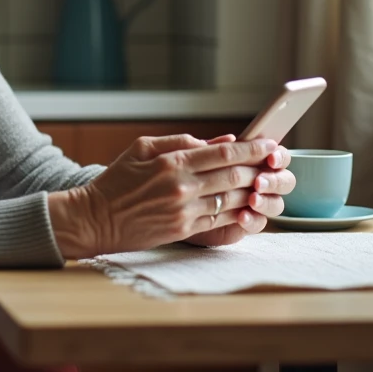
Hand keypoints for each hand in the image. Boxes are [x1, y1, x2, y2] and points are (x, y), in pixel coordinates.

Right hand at [47, 134, 286, 258]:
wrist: (96, 218)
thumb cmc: (117, 180)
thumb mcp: (142, 148)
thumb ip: (181, 141)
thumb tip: (220, 141)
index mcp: (172, 161)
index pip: (224, 153)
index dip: (252, 148)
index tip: (269, 143)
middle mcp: (182, 186)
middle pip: (235, 176)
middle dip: (260, 168)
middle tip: (276, 163)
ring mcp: (184, 211)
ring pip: (233, 199)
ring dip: (254, 191)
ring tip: (267, 183)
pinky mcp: (184, 230)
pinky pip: (220, 219)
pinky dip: (238, 211)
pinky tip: (247, 204)